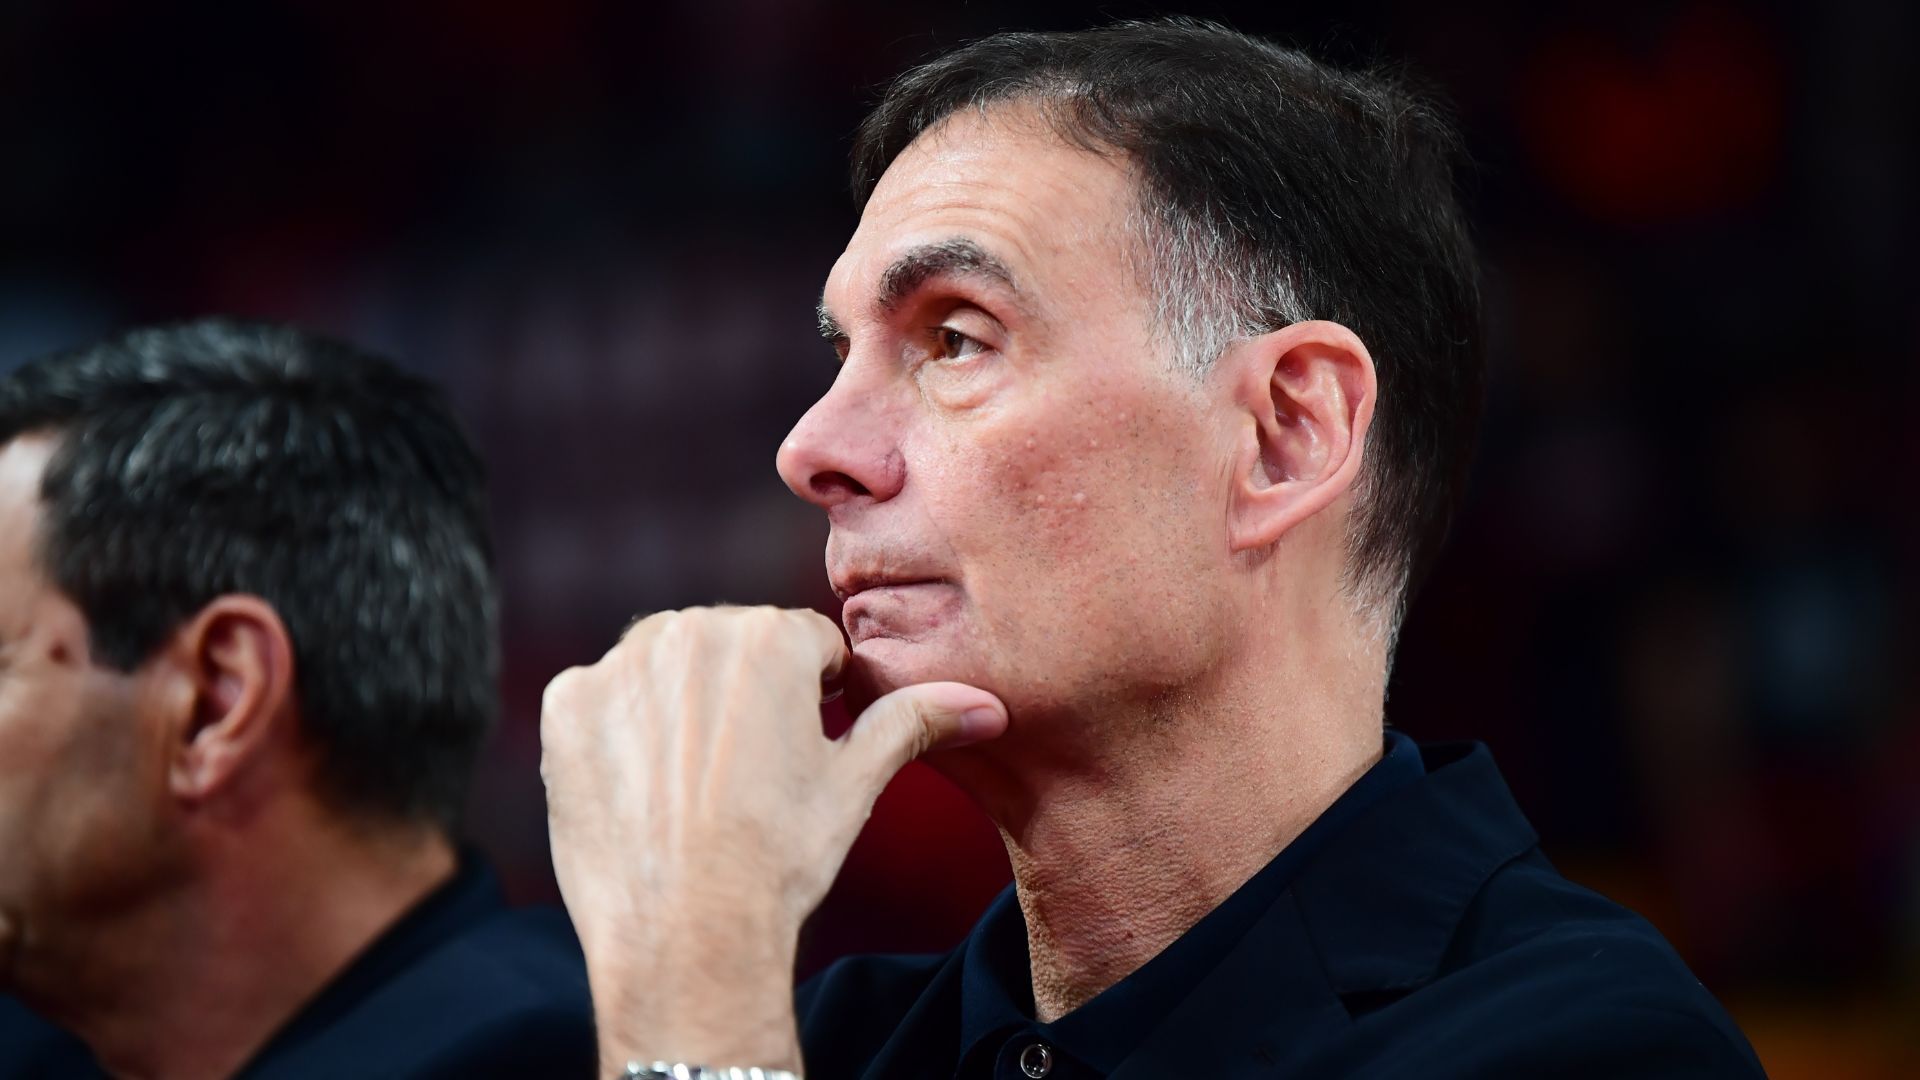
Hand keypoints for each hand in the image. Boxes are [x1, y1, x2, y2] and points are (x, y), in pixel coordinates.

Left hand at [540, 605, 1006, 1071]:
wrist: (687, 934)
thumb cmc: (780, 859)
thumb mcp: (855, 784)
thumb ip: (913, 722)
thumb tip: (983, 704)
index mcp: (771, 636)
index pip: (805, 645)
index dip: (814, 700)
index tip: (801, 751)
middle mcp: (691, 631)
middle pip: (732, 646)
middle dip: (744, 694)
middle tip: (750, 775)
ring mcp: (620, 665)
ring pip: (665, 665)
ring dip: (680, 704)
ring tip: (698, 783)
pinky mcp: (566, 703)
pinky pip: (601, 696)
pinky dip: (619, 732)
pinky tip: (643, 786)